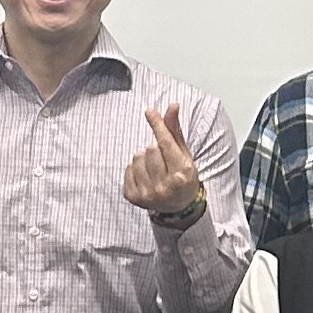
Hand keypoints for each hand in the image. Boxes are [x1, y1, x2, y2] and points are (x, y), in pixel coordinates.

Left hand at [119, 104, 206, 218]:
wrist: (178, 207)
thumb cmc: (183, 176)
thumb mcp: (184, 154)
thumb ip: (175, 130)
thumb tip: (172, 105)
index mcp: (181, 174)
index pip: (166, 144)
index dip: (158, 126)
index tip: (149, 112)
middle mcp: (165, 186)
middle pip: (150, 149)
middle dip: (155, 149)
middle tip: (163, 161)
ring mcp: (148, 194)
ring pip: (137, 157)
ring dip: (144, 159)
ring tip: (155, 169)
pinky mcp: (133, 197)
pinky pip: (127, 169)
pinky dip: (135, 169)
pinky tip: (146, 177)